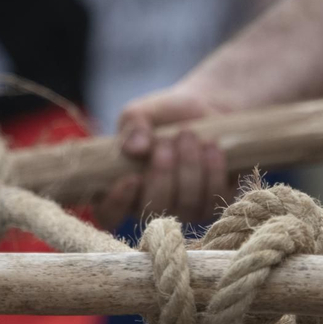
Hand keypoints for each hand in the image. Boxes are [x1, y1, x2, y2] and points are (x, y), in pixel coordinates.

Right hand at [95, 83, 231, 226]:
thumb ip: (132, 126)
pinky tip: (211, 147)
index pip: (109, 215)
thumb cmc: (166, 114)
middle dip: (162, 174)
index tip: (131, 178)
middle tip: (166, 142)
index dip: (117, 204)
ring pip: (186, 204)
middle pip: (153, 209)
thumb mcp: (143, 112)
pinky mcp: (212, 204)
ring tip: (188, 135)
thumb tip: (134, 149)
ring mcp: (183, 210)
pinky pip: (213, 198)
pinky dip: (213, 170)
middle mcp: (151, 205)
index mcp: (123, 188)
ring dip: (188, 167)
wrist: (205, 109)